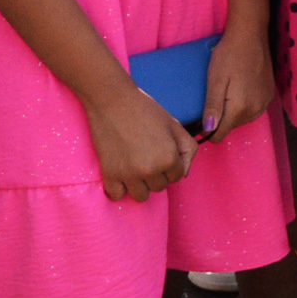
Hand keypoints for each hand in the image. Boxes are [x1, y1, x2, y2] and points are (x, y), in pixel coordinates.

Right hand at [85, 85, 198, 201]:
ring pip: (141, 196)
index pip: (178, 176)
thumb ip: (187, 149)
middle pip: (160, 187)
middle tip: (148, 155)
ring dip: (141, 184)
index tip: (163, 151)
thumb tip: (184, 173)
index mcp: (169, 158)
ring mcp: (128, 174)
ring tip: (136, 167)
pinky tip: (122, 173)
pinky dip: (120, 188)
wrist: (113, 101)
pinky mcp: (109, 175)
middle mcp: (150, 170)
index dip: (172, 164)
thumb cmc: (146, 110)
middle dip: (158, 174)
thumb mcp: (174, 125)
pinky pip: (117, 196)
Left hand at [199, 29, 275, 142]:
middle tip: (213, 98)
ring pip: (243, 120)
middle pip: (231, 127)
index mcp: (239, 108)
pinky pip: (253, 110)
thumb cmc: (228, 55)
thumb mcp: (215, 80)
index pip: (219, 134)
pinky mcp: (270, 95)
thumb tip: (208, 131)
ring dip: (233, 113)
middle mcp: (255, 110)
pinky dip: (244, 106)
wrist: (251, 35)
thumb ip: (212, 107)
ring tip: (225, 93)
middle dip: (220, 120)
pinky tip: (239, 90)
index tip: (200, 116)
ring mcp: (264, 103)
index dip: (207, 130)